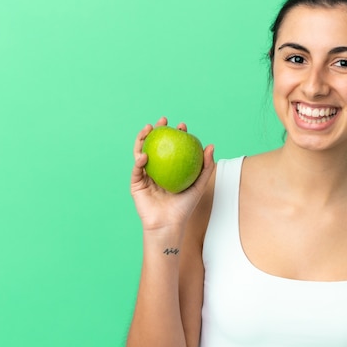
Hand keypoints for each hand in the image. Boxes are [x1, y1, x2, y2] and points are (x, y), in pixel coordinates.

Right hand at [130, 116, 214, 234]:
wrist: (169, 224)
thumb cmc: (185, 207)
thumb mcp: (198, 185)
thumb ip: (206, 166)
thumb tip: (211, 145)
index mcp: (171, 168)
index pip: (173, 147)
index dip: (176, 135)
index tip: (182, 126)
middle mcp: (157, 169)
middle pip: (155, 145)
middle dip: (157, 130)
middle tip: (163, 121)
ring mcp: (145, 176)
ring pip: (141, 152)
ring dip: (142, 138)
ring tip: (149, 129)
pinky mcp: (136, 184)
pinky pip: (137, 170)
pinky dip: (139, 161)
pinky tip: (145, 154)